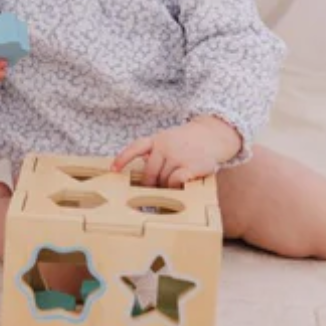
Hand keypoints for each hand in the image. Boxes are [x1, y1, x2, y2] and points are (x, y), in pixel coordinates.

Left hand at [112, 117, 241, 187]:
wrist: (212, 135)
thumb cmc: (187, 143)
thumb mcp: (168, 140)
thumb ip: (155, 153)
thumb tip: (143, 175)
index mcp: (157, 140)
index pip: (136, 148)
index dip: (123, 158)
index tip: (113, 169)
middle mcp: (165, 146)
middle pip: (149, 173)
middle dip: (151, 184)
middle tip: (154, 190)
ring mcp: (178, 155)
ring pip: (163, 180)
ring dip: (166, 186)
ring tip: (174, 183)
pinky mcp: (190, 165)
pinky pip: (175, 181)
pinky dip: (175, 186)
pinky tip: (180, 185)